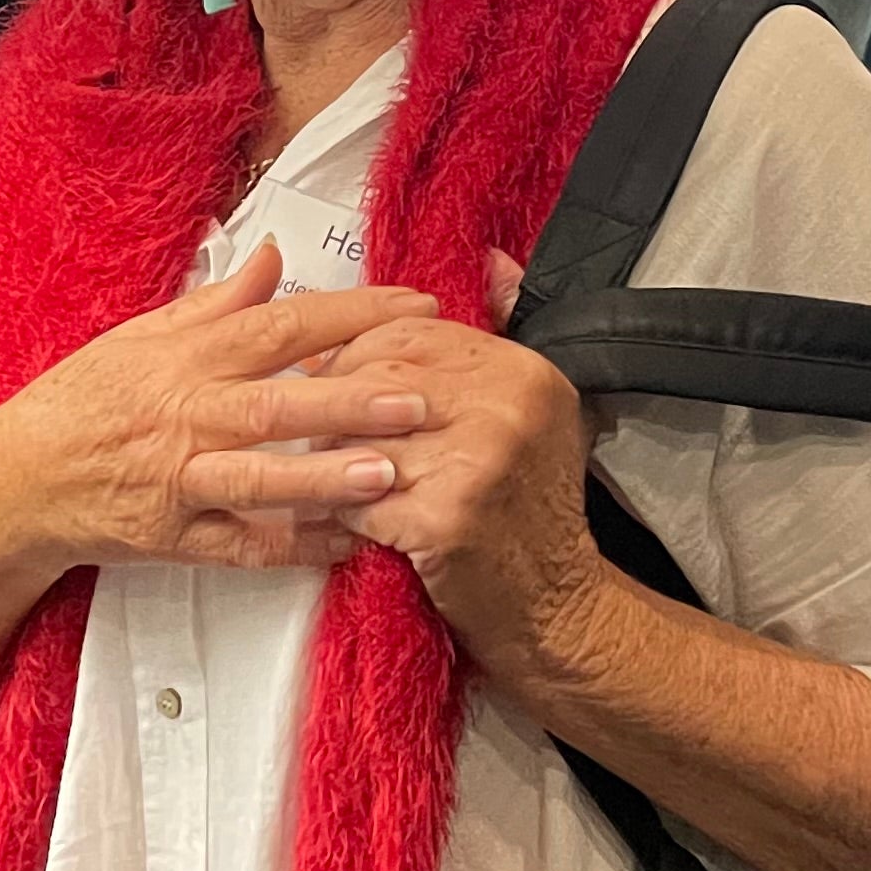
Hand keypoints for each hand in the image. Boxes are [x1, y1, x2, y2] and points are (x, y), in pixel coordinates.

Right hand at [0, 242, 441, 576]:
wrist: (14, 481)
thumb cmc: (80, 402)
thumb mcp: (139, 336)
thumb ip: (215, 302)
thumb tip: (273, 256)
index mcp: (186, 357)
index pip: (282, 325)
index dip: (353, 315)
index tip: (415, 310)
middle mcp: (187, 416)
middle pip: (280, 404)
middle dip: (353, 401)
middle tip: (421, 398)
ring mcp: (180, 481)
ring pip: (261, 479)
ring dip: (325, 478)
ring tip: (386, 473)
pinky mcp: (172, 539)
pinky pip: (241, 548)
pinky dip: (293, 548)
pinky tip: (347, 545)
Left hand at [328, 251, 615, 678]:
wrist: (556, 609)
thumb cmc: (530, 512)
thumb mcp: (540, 409)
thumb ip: (507, 331)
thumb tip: (490, 261)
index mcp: (523, 370)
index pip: (410, 330)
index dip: (357, 349)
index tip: (332, 373)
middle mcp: (507, 405)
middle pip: (378, 372)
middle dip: (333, 400)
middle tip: (314, 428)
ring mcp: (478, 460)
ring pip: (360, 435)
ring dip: (328, 459)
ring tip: (319, 474)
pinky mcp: (446, 518)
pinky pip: (359, 497)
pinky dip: (338, 511)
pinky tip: (339, 519)